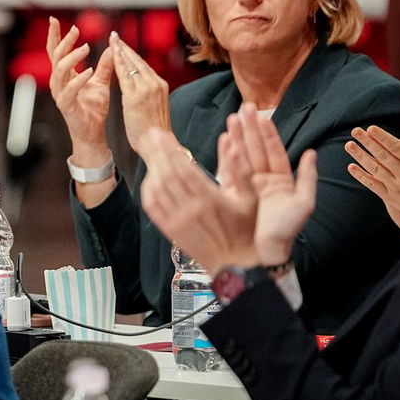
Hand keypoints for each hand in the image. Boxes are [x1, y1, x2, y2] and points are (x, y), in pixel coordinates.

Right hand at [45, 17, 114, 161]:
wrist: (94, 132)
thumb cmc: (94, 108)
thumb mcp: (101, 82)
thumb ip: (105, 66)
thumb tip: (113, 47)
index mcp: (65, 76)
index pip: (56, 52)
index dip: (55, 36)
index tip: (55, 20)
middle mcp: (59, 83)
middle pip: (54, 57)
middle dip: (63, 42)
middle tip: (75, 30)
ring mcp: (60, 94)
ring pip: (58, 71)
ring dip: (72, 58)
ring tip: (86, 48)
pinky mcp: (66, 106)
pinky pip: (68, 90)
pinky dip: (78, 79)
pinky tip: (88, 71)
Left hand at [109, 33, 175, 161]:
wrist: (158, 144)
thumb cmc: (153, 132)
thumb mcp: (153, 108)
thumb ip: (147, 96)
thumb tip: (140, 90)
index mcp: (160, 87)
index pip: (144, 66)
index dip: (132, 55)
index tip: (123, 45)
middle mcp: (155, 84)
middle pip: (138, 61)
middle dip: (125, 47)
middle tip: (114, 36)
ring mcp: (147, 89)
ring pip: (132, 64)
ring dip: (121, 50)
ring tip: (112, 40)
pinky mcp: (136, 96)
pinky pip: (125, 75)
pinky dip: (119, 63)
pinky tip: (112, 54)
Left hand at [141, 127, 260, 274]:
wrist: (237, 266)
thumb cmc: (246, 230)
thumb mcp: (251, 199)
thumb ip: (240, 171)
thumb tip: (232, 145)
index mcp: (210, 199)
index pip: (183, 168)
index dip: (170, 149)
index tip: (161, 134)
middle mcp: (190, 209)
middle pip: (166, 174)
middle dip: (157, 152)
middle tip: (152, 136)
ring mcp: (178, 221)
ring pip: (157, 189)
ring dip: (152, 168)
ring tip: (151, 152)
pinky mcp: (170, 231)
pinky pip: (152, 207)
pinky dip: (148, 190)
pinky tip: (150, 178)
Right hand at [223, 104, 317, 266]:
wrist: (264, 252)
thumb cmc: (285, 230)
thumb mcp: (304, 203)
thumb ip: (308, 177)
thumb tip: (310, 152)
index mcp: (281, 180)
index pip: (274, 150)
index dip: (268, 133)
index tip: (262, 116)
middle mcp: (263, 179)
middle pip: (256, 148)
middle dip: (250, 128)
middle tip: (244, 108)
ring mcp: (246, 185)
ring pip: (242, 155)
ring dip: (237, 136)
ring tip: (232, 118)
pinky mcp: (232, 192)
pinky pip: (229, 169)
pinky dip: (226, 154)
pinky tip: (224, 139)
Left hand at [346, 125, 399, 247]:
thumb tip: (399, 140)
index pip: (397, 148)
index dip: (383, 138)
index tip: (370, 128)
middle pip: (383, 156)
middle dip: (368, 142)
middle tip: (355, 130)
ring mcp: (397, 186)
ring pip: (376, 168)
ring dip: (361, 156)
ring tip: (348, 144)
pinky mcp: (391, 197)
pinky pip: (373, 185)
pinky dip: (361, 176)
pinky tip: (351, 167)